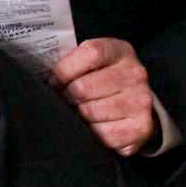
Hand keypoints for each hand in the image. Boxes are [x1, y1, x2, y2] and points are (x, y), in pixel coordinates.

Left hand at [52, 38, 155, 155]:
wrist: (135, 102)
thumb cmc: (104, 79)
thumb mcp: (92, 62)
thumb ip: (72, 62)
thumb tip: (44, 79)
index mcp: (120, 51)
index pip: (90, 54)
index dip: (64, 70)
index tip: (54, 82)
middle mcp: (135, 74)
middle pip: (84, 88)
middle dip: (67, 97)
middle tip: (66, 101)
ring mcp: (140, 101)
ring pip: (90, 113)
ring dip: (78, 117)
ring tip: (79, 113)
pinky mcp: (141, 127)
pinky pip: (104, 135)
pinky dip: (93, 134)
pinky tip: (94, 127)